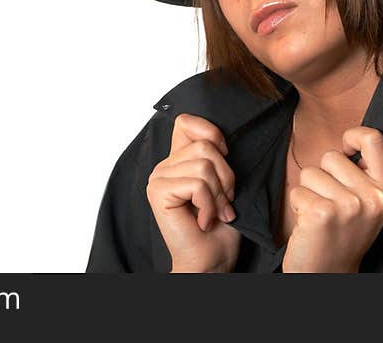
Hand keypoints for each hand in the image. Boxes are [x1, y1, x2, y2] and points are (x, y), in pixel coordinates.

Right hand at [147, 113, 241, 272]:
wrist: (210, 260)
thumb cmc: (219, 226)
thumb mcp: (223, 182)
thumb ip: (215, 157)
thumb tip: (220, 141)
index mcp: (177, 160)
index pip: (186, 122)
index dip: (211, 133)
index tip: (224, 158)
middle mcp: (163, 166)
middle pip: (205, 146)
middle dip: (225, 176)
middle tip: (224, 202)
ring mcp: (158, 179)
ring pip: (204, 165)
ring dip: (219, 194)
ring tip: (215, 212)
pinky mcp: (159, 193)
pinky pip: (197, 184)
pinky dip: (210, 205)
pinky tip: (204, 220)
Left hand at [281, 126, 382, 272]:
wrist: (329, 273)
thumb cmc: (343, 234)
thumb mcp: (368, 202)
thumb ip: (364, 172)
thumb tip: (351, 137)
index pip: (374, 139)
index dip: (354, 135)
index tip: (345, 148)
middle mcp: (373, 198)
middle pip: (332, 156)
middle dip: (323, 175)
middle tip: (331, 204)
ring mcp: (348, 206)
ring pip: (310, 172)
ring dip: (309, 191)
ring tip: (321, 214)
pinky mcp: (322, 213)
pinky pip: (297, 190)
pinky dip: (298, 205)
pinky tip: (310, 224)